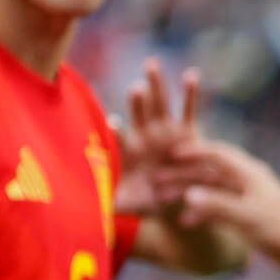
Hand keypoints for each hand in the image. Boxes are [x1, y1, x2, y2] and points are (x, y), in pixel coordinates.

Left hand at [115, 58, 203, 215]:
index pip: (121, 139)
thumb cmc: (147, 201)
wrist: (173, 198)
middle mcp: (147, 135)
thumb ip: (110, 205)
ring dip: (156, 85)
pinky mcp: (187, 130)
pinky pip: (189, 110)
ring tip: (151, 65)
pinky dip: (190, 92)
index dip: (118, 132)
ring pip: (160, 104)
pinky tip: (191, 75)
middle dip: (137, 100)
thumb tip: (88, 214)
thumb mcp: (129, 204)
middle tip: (135, 87)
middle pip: (139, 113)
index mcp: (131, 151)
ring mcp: (166, 130)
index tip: (113, 122)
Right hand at [170, 139, 279, 270]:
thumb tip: (188, 195)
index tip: (169, 154)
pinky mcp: (246, 214)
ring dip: (188, 193)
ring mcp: (246, 197)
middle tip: (157, 178)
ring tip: (163, 198)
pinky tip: (185, 222)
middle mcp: (247, 180)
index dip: (193, 151)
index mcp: (250, 173)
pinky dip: (202, 212)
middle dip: (183, 174)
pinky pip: (218, 207)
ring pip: (211, 190)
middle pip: (209, 171)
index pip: (217, 153)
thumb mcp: (246, 217)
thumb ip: (217, 205)